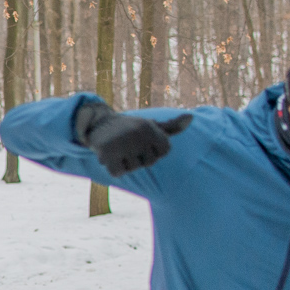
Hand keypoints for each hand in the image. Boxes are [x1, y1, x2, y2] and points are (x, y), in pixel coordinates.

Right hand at [75, 100, 191, 176]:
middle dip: (139, 158)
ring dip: (125, 163)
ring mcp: (122, 143)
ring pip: (133, 168)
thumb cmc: (130, 128)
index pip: (163, 152)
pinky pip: (118, 172)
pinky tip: (110, 157)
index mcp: (150, 127)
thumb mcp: (150, 125)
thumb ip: (171, 127)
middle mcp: (137, 134)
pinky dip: (114, 169)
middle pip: (149, 162)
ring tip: (118, 150)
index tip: (143, 142)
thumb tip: (191, 117)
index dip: (153, 151)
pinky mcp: (107, 152)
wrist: (99, 124)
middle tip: (128, 146)